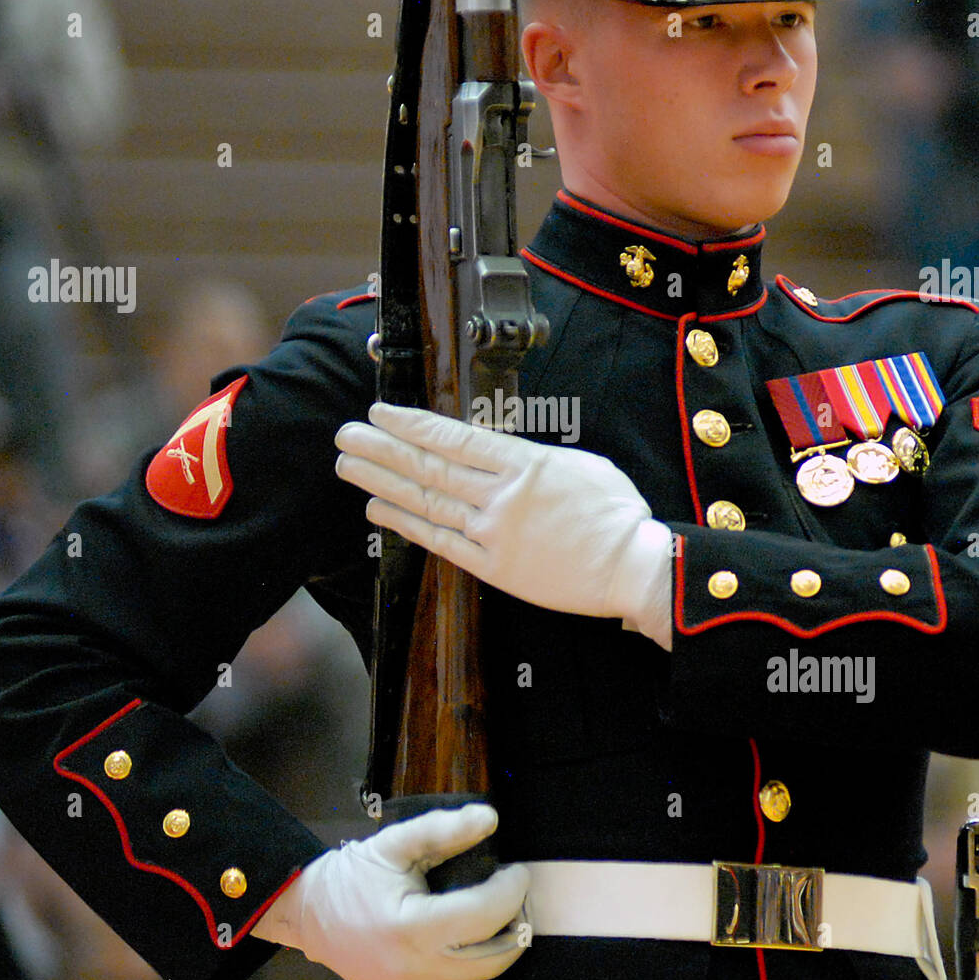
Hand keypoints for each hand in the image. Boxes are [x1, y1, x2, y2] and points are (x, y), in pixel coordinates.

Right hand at [253, 805, 528, 979]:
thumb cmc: (351, 877)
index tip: (516, 868)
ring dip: (502, 938)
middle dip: (516, 918)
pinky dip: (480, 952)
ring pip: (485, 971)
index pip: (484, 915)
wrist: (309, 916)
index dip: (511, 890)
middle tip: (514, 885)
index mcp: (411, 929)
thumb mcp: (394, 843)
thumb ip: (442, 829)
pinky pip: (465, 977)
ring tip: (497, 901)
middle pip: (496, 954)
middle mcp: (419, 969)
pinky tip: (473, 923)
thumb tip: (490, 818)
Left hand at [334, 402, 671, 645]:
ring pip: (427, 501)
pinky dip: (406, 524)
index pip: (453, 438)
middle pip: (429, 467)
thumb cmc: (616, 512)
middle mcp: (500, 495)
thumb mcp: (579, 464)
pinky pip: (440, 542)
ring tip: (350, 466)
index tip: (380, 412)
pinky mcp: (494, 567)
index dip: (412, 424)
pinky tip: (379, 509)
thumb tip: (498, 453)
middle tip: (346, 435)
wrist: (632, 565)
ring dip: (383, 481)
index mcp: (523, 463)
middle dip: (383, 448)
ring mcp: (493, 533)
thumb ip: (530, 460)